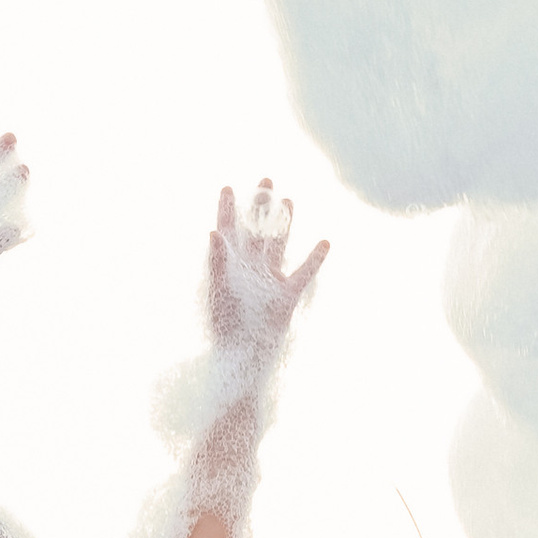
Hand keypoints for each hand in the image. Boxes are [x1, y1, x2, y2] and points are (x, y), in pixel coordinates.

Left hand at [208, 177, 327, 351]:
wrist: (243, 357)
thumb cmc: (226, 328)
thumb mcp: (220, 290)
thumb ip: (218, 260)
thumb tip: (213, 232)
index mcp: (230, 266)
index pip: (228, 230)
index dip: (227, 209)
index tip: (228, 187)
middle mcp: (249, 269)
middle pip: (255, 230)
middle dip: (259, 205)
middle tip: (265, 180)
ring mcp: (269, 281)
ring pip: (278, 244)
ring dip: (284, 223)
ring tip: (288, 200)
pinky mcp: (286, 296)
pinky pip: (303, 273)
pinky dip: (315, 258)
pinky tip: (325, 242)